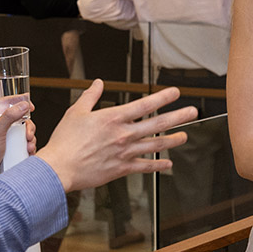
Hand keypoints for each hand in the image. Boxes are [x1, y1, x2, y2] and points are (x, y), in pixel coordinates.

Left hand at [0, 100, 35, 179]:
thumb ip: (9, 116)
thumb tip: (24, 104)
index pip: (8, 103)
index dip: (21, 103)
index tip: (31, 107)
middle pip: (20, 118)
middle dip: (28, 127)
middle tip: (27, 135)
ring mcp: (4, 136)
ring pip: (24, 131)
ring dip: (30, 138)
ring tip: (28, 147)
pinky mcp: (10, 146)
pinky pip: (23, 142)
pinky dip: (29, 146)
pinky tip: (28, 152)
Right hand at [36, 82, 196, 191]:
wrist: (59, 168)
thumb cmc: (65, 141)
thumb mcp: (76, 112)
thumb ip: (90, 96)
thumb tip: (98, 83)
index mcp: (113, 118)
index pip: (145, 104)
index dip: (163, 97)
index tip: (176, 93)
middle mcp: (123, 134)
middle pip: (157, 123)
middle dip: (178, 117)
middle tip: (193, 112)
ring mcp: (125, 152)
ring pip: (156, 145)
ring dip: (173, 140)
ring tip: (185, 136)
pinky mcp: (122, 168)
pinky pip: (145, 166)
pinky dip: (158, 165)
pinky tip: (168, 163)